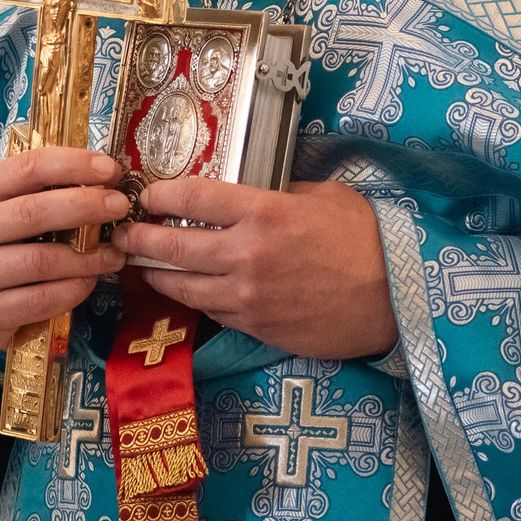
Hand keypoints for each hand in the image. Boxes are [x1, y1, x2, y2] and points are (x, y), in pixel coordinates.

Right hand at [0, 149, 130, 349]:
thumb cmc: (12, 243)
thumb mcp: (19, 207)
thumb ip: (52, 190)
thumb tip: (109, 176)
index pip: (27, 168)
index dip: (73, 164)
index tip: (110, 169)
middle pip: (32, 212)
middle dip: (84, 206)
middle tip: (119, 207)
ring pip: (39, 261)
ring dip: (86, 256)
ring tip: (115, 253)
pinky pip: (40, 300)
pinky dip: (73, 290)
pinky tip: (90, 282)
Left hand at [114, 179, 395, 360]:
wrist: (396, 299)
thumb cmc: (367, 239)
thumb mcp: (324, 196)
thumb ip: (279, 193)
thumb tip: (248, 196)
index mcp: (263, 212)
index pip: (192, 196)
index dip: (160, 193)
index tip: (147, 193)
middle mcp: (246, 254)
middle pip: (172, 244)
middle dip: (140, 237)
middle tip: (124, 232)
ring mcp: (247, 295)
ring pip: (181, 285)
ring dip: (155, 273)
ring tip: (140, 264)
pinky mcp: (255, 327)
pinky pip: (210, 311)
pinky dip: (191, 299)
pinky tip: (183, 291)